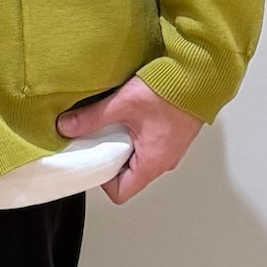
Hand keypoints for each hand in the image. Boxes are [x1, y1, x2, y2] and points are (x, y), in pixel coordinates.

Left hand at [56, 75, 203, 204]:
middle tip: (98, 137)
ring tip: (114, 124)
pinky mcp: (173, 136)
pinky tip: (129, 116)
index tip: (92, 158)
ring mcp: (170, 150)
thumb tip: (66, 126)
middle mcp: (163, 162)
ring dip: (122, 145)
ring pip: (138, 159)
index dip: (102, 180)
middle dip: (109, 158)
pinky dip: (135, 136)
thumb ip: (92, 117)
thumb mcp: (123, 104)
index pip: (121, 192)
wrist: (200, 74)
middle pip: (128, 176)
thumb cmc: (170, 91)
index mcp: (151, 163)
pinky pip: (148, 145)